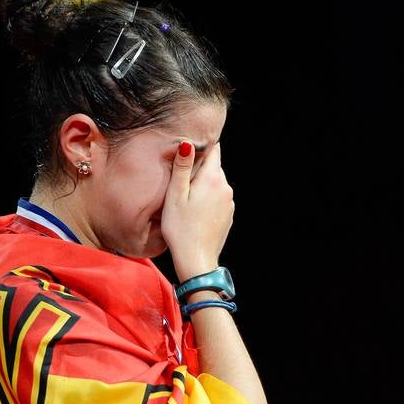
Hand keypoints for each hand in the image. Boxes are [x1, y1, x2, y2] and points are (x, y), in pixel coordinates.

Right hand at [161, 140, 233, 281]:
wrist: (196, 260)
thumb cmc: (180, 228)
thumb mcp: (175, 195)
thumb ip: (183, 167)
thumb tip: (188, 143)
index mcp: (212, 179)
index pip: (214, 150)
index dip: (201, 147)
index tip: (189, 153)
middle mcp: (225, 188)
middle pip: (214, 167)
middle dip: (200, 167)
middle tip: (180, 178)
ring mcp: (229, 202)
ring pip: (216, 183)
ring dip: (203, 184)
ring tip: (185, 197)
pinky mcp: (228, 215)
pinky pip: (217, 198)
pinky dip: (208, 199)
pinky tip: (195, 211)